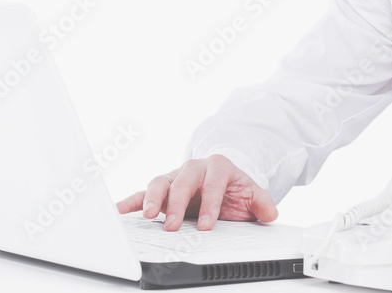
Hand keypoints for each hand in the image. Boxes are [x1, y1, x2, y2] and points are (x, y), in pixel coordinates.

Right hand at [116, 154, 277, 230]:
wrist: (221, 177)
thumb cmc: (233, 187)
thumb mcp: (251, 192)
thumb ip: (261, 202)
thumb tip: (270, 212)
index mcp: (217, 166)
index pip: (213, 183)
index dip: (210, 204)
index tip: (207, 225)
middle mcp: (193, 168)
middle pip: (184, 181)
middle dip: (178, 203)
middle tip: (175, 224)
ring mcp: (176, 177)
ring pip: (161, 182)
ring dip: (152, 197)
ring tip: (148, 215)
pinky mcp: (162, 188)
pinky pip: (144, 192)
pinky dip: (132, 200)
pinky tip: (120, 210)